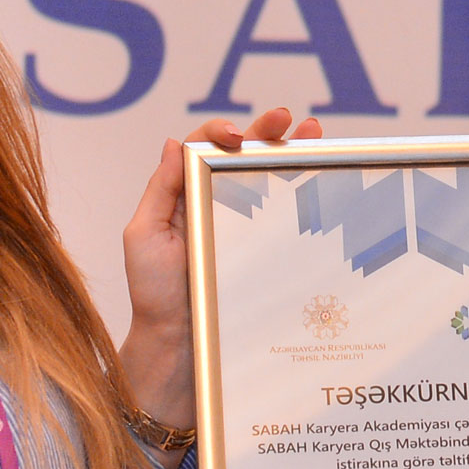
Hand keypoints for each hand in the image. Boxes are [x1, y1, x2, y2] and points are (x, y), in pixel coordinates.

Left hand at [116, 108, 321, 424]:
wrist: (180, 349)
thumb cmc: (155, 296)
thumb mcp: (145, 237)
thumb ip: (160, 190)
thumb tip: (175, 142)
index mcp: (186, 197)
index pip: (206, 150)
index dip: (222, 133)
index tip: (238, 136)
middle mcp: (217, 207)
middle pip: (245, 158)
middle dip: (268, 131)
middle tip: (289, 119)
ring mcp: (245, 230)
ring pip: (271, 181)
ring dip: (293, 153)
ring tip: (315, 136)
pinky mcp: (266, 253)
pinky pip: (286, 218)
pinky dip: (306, 194)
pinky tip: (323, 179)